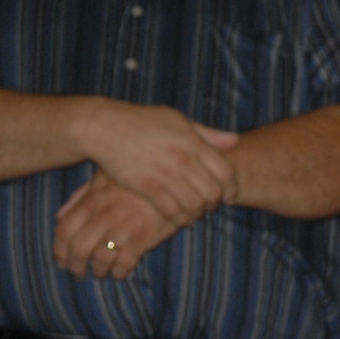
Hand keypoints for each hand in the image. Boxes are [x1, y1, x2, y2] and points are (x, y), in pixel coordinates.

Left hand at [53, 172, 178, 278]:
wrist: (170, 181)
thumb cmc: (134, 181)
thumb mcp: (103, 178)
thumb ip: (80, 197)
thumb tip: (60, 216)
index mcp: (91, 201)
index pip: (64, 229)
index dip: (59, 250)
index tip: (61, 260)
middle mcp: (104, 216)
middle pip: (78, 248)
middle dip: (75, 266)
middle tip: (79, 273)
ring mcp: (123, 228)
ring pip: (100, 259)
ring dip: (98, 271)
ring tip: (101, 273)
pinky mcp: (143, 238)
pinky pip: (125, 263)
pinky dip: (119, 272)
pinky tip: (120, 273)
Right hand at [77, 99, 239, 224]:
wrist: (104, 127)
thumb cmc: (142, 122)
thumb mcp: (176, 120)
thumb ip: (206, 134)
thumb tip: (235, 140)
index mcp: (193, 142)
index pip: (226, 173)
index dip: (232, 189)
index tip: (229, 196)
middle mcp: (183, 159)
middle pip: (213, 193)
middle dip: (215, 203)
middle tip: (209, 206)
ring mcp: (165, 174)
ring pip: (195, 205)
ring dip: (198, 213)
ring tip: (194, 212)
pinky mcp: (148, 187)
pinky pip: (174, 212)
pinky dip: (180, 219)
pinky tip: (179, 217)